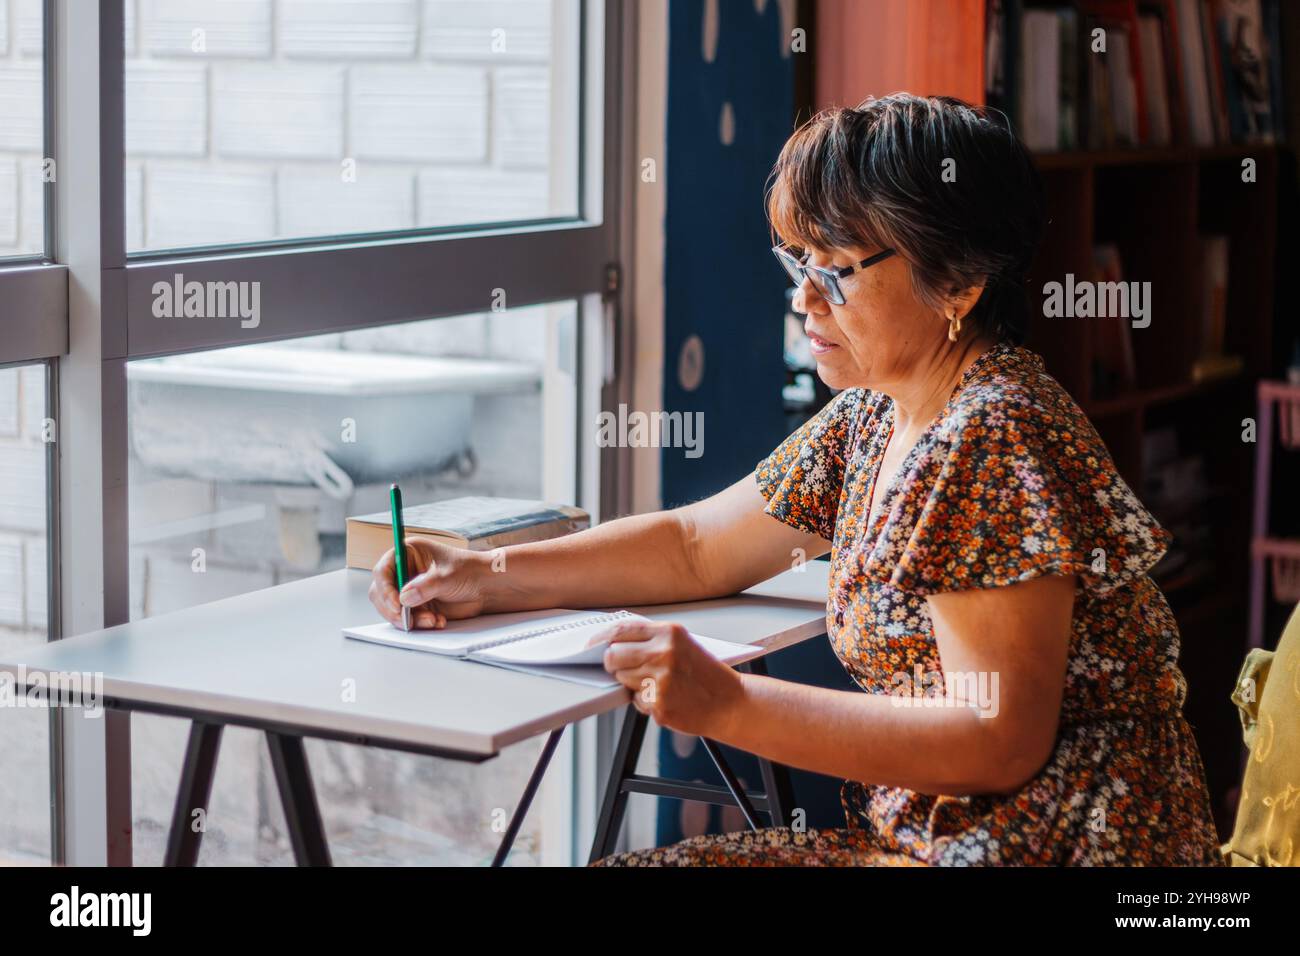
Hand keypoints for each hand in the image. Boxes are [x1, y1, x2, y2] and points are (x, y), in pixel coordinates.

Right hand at [368, 537, 488, 628]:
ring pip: (392, 609)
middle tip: (407, 620)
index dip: (385, 588)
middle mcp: (404, 570)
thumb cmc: (470, 571)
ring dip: (408, 619)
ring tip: (432, 620)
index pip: (383, 570)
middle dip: (392, 609)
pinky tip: (438, 621)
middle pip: (380, 592)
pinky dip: (419, 624)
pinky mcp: (416, 606)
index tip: (397, 604)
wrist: (487, 587)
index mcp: (408, 553)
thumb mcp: (448, 576)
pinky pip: (407, 619)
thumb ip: (425, 587)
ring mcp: (409, 589)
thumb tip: (403, 598)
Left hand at [595, 621, 744, 737]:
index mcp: (669, 633)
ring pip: (622, 679)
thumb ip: (650, 640)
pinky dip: (646, 702)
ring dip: (632, 684)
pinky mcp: (659, 704)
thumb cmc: (705, 674)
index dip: (601, 639)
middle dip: (613, 664)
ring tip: (659, 684)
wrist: (730, 703)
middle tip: (625, 668)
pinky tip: (667, 698)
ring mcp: (660, 680)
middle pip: (613, 656)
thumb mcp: (682, 644)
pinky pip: (636, 701)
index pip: (620, 631)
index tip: (591, 645)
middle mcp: (664, 654)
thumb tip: (612, 642)